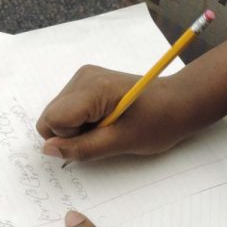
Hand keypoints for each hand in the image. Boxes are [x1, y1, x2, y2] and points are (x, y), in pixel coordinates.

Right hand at [36, 35, 226, 163]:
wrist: (179, 102)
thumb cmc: (157, 123)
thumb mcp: (120, 142)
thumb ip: (81, 149)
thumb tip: (47, 150)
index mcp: (91, 89)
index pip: (51, 120)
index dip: (70, 138)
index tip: (98, 137)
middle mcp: (82, 77)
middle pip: (51, 116)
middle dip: (72, 133)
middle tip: (105, 133)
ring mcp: (85, 76)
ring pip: (58, 113)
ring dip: (78, 127)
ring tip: (109, 126)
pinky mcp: (89, 80)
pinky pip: (69, 107)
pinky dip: (83, 119)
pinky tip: (107, 119)